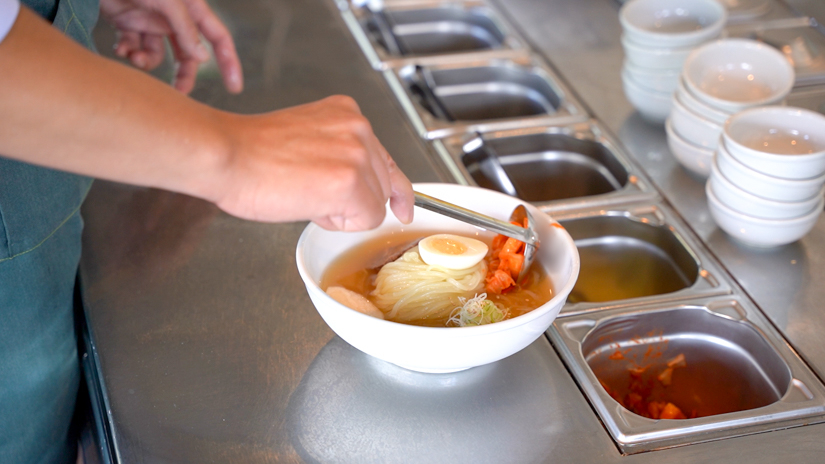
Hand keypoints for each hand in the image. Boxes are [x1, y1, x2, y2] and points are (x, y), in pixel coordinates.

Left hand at [99, 0, 242, 93]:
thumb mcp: (167, 0)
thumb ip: (185, 28)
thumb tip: (203, 58)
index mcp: (191, 8)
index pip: (218, 38)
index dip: (229, 62)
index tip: (235, 87)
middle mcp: (173, 17)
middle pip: (188, 55)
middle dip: (183, 75)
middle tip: (178, 93)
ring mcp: (150, 21)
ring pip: (158, 55)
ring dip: (147, 62)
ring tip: (133, 58)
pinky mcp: (128, 23)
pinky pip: (134, 47)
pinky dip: (128, 52)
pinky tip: (120, 49)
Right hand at [212, 95, 413, 230]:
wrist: (226, 156)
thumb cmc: (251, 154)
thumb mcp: (308, 137)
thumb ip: (341, 152)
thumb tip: (361, 186)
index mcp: (347, 113)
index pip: (386, 159)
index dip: (396, 190)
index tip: (403, 207)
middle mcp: (359, 129)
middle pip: (383, 186)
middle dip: (352, 200)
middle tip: (307, 189)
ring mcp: (358, 154)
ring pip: (374, 205)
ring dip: (343, 211)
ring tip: (303, 191)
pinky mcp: (351, 182)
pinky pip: (365, 220)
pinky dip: (338, 222)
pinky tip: (308, 201)